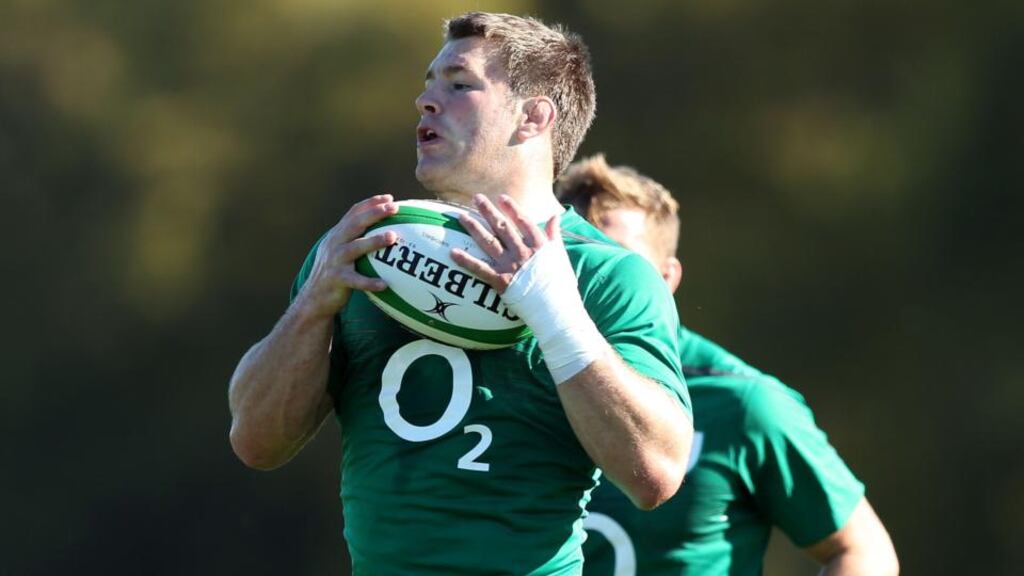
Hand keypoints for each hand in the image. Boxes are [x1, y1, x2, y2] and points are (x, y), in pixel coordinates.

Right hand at [299, 194, 399, 316]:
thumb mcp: (340, 252)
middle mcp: (335, 244)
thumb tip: (385, 231)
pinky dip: (370, 282)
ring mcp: (335, 261)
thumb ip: (355, 240)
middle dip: (374, 213)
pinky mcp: (337, 279)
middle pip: (355, 224)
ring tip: (392, 237)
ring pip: (355, 247)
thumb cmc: (335, 274)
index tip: (389, 198)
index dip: (371, 203)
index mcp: (337, 235)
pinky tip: (385, 284)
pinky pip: (356, 281)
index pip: (353, 213)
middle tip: (394, 208)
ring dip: (374, 241)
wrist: (313, 298)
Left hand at [451, 194, 559, 293]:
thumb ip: (555, 234)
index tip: (501, 197)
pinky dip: (466, 261)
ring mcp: (510, 266)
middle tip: (476, 198)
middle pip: (502, 227)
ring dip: (474, 228)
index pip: (523, 221)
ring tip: (461, 217)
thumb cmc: (560, 284)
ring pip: (488, 242)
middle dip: (488, 211)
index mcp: (538, 245)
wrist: (555, 308)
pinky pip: (480, 269)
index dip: (512, 208)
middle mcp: (522, 252)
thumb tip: (555, 215)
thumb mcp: (560, 255)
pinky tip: (453, 253)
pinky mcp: (500, 281)